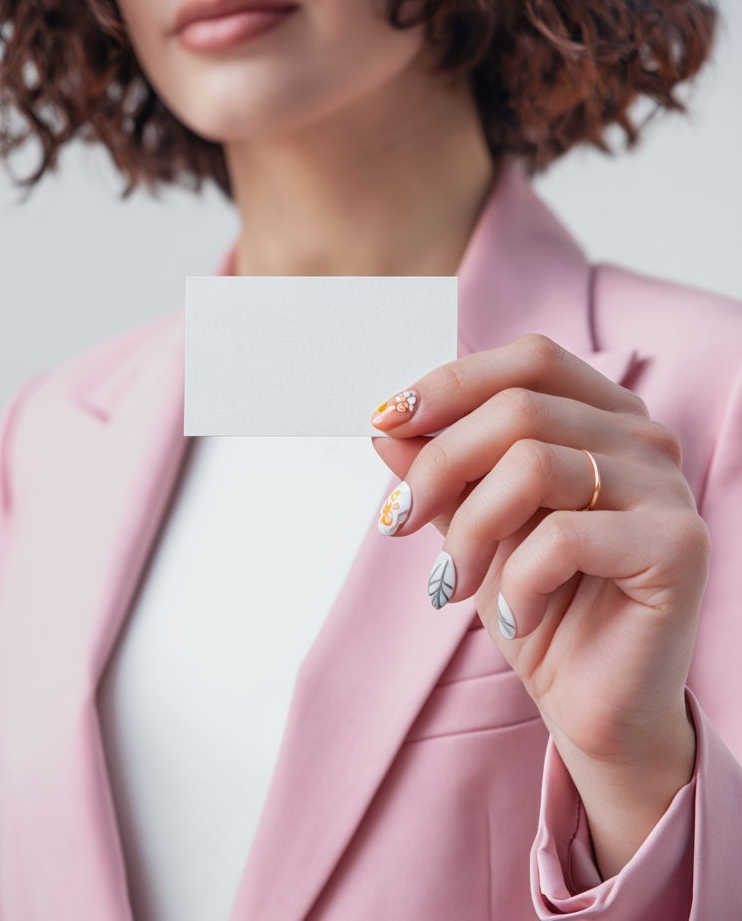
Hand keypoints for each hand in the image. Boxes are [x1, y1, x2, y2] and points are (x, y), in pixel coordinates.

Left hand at [371, 334, 707, 876]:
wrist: (594, 705)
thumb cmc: (539, 606)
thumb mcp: (474, 526)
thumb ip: (441, 471)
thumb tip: (388, 425)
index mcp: (604, 418)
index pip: (530, 360)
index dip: (452, 383)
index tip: (386, 420)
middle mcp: (644, 440)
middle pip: (520, 408)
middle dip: (439, 464)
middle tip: (398, 520)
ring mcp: (668, 490)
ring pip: (535, 464)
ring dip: (470, 530)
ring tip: (453, 583)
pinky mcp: (678, 547)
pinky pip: (564, 536)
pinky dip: (517, 579)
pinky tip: (518, 613)